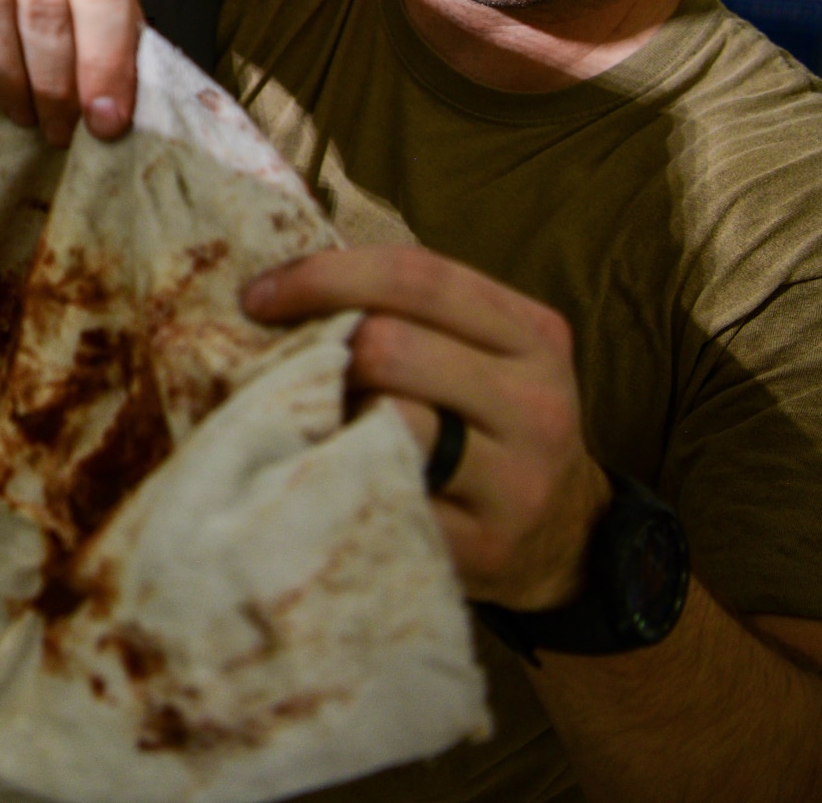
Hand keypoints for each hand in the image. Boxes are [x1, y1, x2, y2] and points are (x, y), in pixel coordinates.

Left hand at [241, 245, 612, 610]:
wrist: (564, 541)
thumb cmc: (487, 426)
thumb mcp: (480, 354)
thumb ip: (409, 314)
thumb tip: (284, 283)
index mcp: (533, 335)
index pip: (416, 276)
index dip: (324, 275)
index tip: (258, 294)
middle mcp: (536, 402)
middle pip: (393, 346)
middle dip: (323, 351)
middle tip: (286, 371)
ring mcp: (516, 480)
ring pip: (392, 420)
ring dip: (332, 417)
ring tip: (315, 423)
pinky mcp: (485, 547)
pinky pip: (387, 494)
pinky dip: (342, 477)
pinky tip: (324, 472)